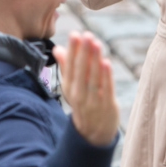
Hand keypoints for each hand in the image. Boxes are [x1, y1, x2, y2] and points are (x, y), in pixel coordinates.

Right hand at [52, 31, 118, 146]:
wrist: (93, 133)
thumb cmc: (83, 102)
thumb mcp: (71, 87)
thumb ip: (66, 67)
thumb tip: (58, 49)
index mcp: (69, 88)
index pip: (70, 67)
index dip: (72, 50)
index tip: (74, 34)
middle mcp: (79, 94)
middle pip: (80, 71)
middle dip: (83, 52)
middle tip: (86, 34)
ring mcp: (93, 101)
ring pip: (93, 78)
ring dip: (95, 60)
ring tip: (96, 43)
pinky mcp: (107, 105)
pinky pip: (106, 89)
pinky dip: (106, 76)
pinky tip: (106, 62)